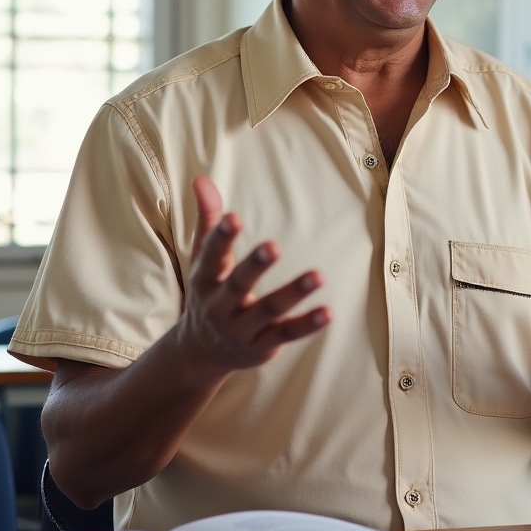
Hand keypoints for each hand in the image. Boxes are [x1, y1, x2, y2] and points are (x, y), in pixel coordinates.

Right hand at [177, 176, 330, 373]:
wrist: (201, 352)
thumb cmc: (208, 292)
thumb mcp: (202, 259)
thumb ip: (207, 220)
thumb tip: (201, 178)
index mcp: (205, 280)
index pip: (212, 256)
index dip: (222, 237)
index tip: (234, 217)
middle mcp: (220, 307)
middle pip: (239, 284)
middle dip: (255, 266)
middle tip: (273, 246)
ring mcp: (241, 329)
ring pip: (268, 311)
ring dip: (293, 293)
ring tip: (318, 275)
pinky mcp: (263, 345)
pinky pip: (286, 334)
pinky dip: (307, 324)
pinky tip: (328, 312)